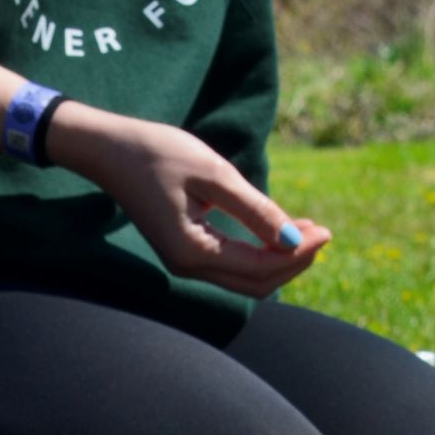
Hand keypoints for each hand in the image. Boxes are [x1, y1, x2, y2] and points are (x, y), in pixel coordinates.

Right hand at [49, 112, 331, 297]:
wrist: (108, 149)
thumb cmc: (158, 153)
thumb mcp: (212, 173)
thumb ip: (254, 209)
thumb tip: (294, 238)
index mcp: (193, 251)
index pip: (260, 268)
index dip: (298, 253)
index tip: (327, 230)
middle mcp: (188, 266)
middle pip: (255, 284)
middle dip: (293, 263)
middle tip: (323, 232)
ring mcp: (184, 261)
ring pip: (244, 278)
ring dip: (278, 260)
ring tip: (308, 230)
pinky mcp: (183, 250)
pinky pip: (230, 264)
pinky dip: (258, 253)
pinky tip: (276, 230)